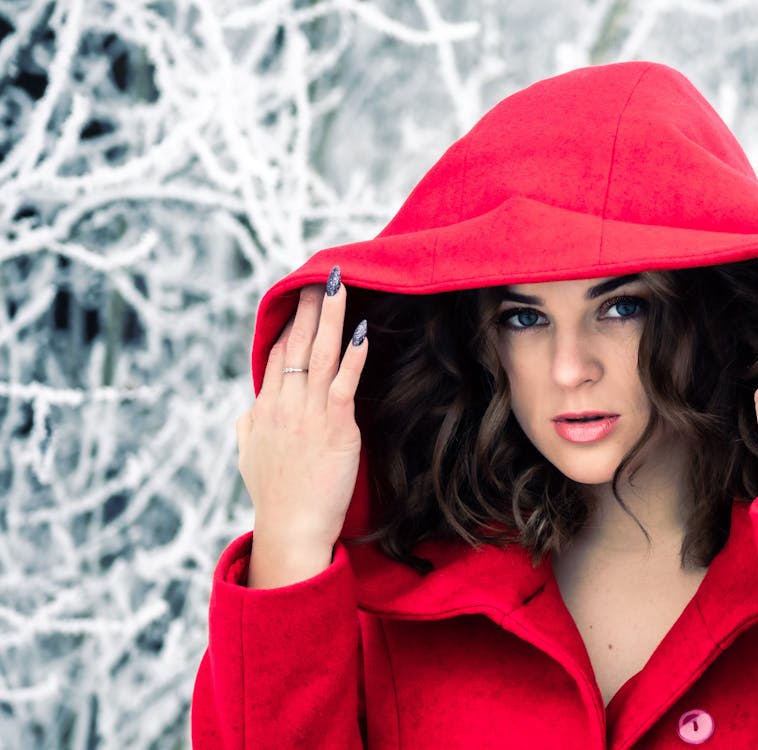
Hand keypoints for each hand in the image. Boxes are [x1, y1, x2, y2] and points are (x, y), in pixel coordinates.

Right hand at [235, 266, 368, 586]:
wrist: (291, 530)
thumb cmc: (275, 498)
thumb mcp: (249, 457)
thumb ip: (250, 426)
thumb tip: (253, 408)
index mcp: (264, 409)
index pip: (277, 354)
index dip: (289, 323)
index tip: (300, 298)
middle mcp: (283, 405)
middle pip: (295, 344)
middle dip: (308, 307)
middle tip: (321, 275)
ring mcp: (308, 414)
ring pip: (319, 354)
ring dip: (330, 316)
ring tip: (338, 285)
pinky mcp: (336, 428)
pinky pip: (344, 383)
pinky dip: (353, 354)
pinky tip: (361, 331)